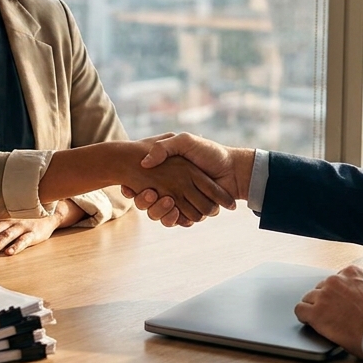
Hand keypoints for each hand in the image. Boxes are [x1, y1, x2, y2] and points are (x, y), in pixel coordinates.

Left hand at [0, 199, 82, 256]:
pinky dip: (16, 246)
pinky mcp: (33, 233)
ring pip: (5, 236)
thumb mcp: (8, 217)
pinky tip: (9, 253)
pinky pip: (24, 240)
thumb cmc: (24, 217)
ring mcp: (21, 226)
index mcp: (0, 216)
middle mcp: (9, 220)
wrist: (50, 212)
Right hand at [122, 133, 249, 224]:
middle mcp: (170, 188)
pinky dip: (174, 218)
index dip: (132, 189)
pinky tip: (176, 211)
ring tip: (167, 201)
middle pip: (146, 202)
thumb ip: (163, 147)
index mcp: (166, 173)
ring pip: (158, 214)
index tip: (128, 187)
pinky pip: (175, 221)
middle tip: (149, 193)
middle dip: (144, 201)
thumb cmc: (210, 153)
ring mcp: (180, 202)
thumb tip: (144, 162)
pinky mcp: (190, 213)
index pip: (140, 184)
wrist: (234, 170)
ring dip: (159, 211)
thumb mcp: (185, 141)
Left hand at [293, 264, 362, 359]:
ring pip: (308, 298)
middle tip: (332, 314)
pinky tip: (309, 322)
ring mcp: (324, 295)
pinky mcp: (315, 313)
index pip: (336, 278)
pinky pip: (300, 310)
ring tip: (322, 320)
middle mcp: (335, 280)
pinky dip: (303, 317)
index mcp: (352, 273)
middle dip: (325, 300)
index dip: (337, 292)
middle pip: (321, 288)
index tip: (339, 301)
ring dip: (314, 308)